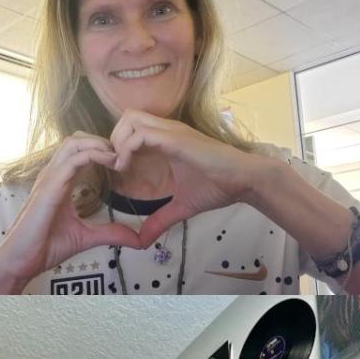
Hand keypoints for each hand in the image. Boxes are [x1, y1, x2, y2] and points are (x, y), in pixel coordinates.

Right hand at [0, 133, 141, 289]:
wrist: (21, 261)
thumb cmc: (45, 246)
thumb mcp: (87, 237)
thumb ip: (111, 233)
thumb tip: (138, 240)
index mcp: (61, 183)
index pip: (79, 152)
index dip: (102, 150)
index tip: (125, 161)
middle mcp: (53, 176)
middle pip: (76, 141)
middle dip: (102, 141)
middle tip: (125, 154)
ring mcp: (49, 180)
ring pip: (73, 144)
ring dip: (100, 144)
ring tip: (120, 156)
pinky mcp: (49, 188)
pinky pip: (71, 161)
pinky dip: (94, 155)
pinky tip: (112, 162)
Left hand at [109, 109, 264, 247]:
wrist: (245, 181)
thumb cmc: (220, 187)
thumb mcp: (182, 206)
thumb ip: (161, 220)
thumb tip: (142, 241)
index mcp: (168, 141)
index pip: (133, 129)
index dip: (119, 146)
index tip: (116, 171)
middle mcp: (167, 131)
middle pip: (127, 117)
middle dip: (114, 139)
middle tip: (115, 165)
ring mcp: (171, 132)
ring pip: (130, 119)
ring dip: (118, 141)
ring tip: (120, 166)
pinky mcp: (175, 139)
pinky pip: (140, 135)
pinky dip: (127, 148)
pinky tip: (127, 168)